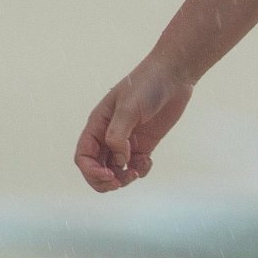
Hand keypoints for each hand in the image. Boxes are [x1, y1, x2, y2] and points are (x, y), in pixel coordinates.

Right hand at [74, 57, 192, 192]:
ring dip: (123, 178)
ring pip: (116, 170)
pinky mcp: (144, 143)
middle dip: (104, 181)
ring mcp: (127, 140)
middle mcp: (109, 135)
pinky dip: (139, 170)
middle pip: (96, 168)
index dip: (91, 171)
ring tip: (136, 172)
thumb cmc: (147, 84)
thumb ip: (118, 135)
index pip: (83, 156)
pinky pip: (135, 166)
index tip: (108, 175)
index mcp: (98, 124)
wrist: (173, 75)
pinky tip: (148, 162)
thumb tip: (119, 161)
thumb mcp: (128, 108)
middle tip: (119, 182)